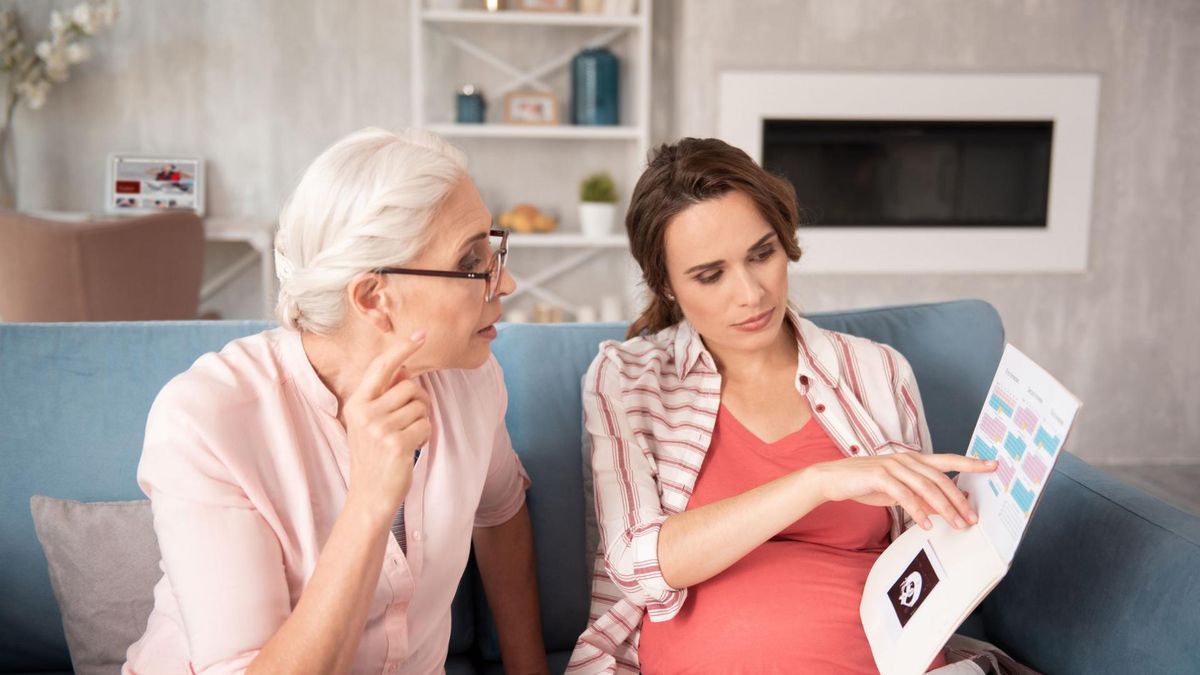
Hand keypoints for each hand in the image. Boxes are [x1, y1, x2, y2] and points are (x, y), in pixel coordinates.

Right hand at [342, 331, 430, 518]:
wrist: (369, 496)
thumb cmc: (374, 456)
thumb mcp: (370, 422)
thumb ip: (384, 396)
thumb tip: (405, 370)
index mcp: (357, 402)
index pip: (382, 366)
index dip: (402, 348)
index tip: (421, 334)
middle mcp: (365, 411)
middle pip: (411, 387)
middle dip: (418, 402)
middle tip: (406, 423)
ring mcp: (380, 427)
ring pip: (421, 406)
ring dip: (421, 422)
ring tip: (405, 439)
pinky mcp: (396, 443)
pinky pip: (426, 425)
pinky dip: (425, 437)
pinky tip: (410, 449)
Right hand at [806, 451, 996, 529]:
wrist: (833, 478)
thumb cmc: (866, 483)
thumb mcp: (897, 491)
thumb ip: (919, 497)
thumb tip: (942, 510)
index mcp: (913, 459)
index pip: (947, 460)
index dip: (971, 463)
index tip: (992, 466)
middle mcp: (906, 459)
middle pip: (941, 478)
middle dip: (959, 500)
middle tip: (972, 518)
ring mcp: (893, 466)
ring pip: (926, 487)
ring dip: (944, 508)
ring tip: (956, 524)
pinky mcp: (880, 476)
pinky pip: (904, 495)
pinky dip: (917, 511)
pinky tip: (924, 524)